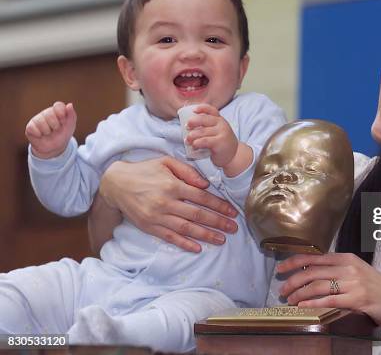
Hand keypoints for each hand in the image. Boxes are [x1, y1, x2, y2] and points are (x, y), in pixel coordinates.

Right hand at [25, 101, 76, 158]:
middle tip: (56, 129)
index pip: (58, 105)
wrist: (54, 148)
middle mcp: (46, 113)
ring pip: (41, 122)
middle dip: (55, 125)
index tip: (63, 121)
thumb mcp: (70, 126)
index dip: (61, 113)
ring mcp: (37, 119)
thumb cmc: (62, 134)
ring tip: (48, 133)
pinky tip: (41, 135)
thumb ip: (71, 115)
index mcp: (57, 111)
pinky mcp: (30, 127)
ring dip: (47, 131)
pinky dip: (39, 134)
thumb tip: (70, 105)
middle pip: (49, 114)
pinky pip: (33, 128)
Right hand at [99, 157, 239, 251]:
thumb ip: (187, 172)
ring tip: (221, 240)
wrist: (116, 183)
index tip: (232, 212)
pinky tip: (197, 248)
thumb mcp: (166, 162)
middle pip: (198, 215)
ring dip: (206, 235)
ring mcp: (157, 217)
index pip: (202, 198)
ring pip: (186, 228)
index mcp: (173, 185)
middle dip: (218, 222)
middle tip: (233, 228)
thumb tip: (205, 185)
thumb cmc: (144, 170)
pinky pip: (170, 237)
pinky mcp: (149, 227)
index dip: (220, 205)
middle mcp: (166, 202)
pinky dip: (184, 244)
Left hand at [185, 104, 238, 167]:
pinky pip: (204, 141)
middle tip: (186, 127)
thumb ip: (208, 126)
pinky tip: (194, 146)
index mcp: (220, 120)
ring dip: (191, 136)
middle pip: (204, 119)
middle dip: (192, 122)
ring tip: (187, 140)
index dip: (202, 108)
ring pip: (202, 131)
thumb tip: (188, 125)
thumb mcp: (218, 131)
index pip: (211, 110)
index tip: (193, 110)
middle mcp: (221, 124)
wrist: (233, 155)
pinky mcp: (219, 143)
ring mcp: (221, 133)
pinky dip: (196, 143)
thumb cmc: (221, 143)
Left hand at [277, 253, 380, 329]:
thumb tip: (311, 274)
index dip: (294, 262)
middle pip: (312, 272)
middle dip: (293, 280)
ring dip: (299, 293)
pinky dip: (312, 303)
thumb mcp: (356, 273)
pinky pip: (329, 300)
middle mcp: (348, 267)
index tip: (281, 268)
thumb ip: (337, 271)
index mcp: (347, 258)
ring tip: (290, 300)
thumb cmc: (376, 289)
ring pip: (317, 286)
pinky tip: (303, 306)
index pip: (314, 258)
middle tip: (282, 289)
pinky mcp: (356, 299)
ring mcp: (353, 283)